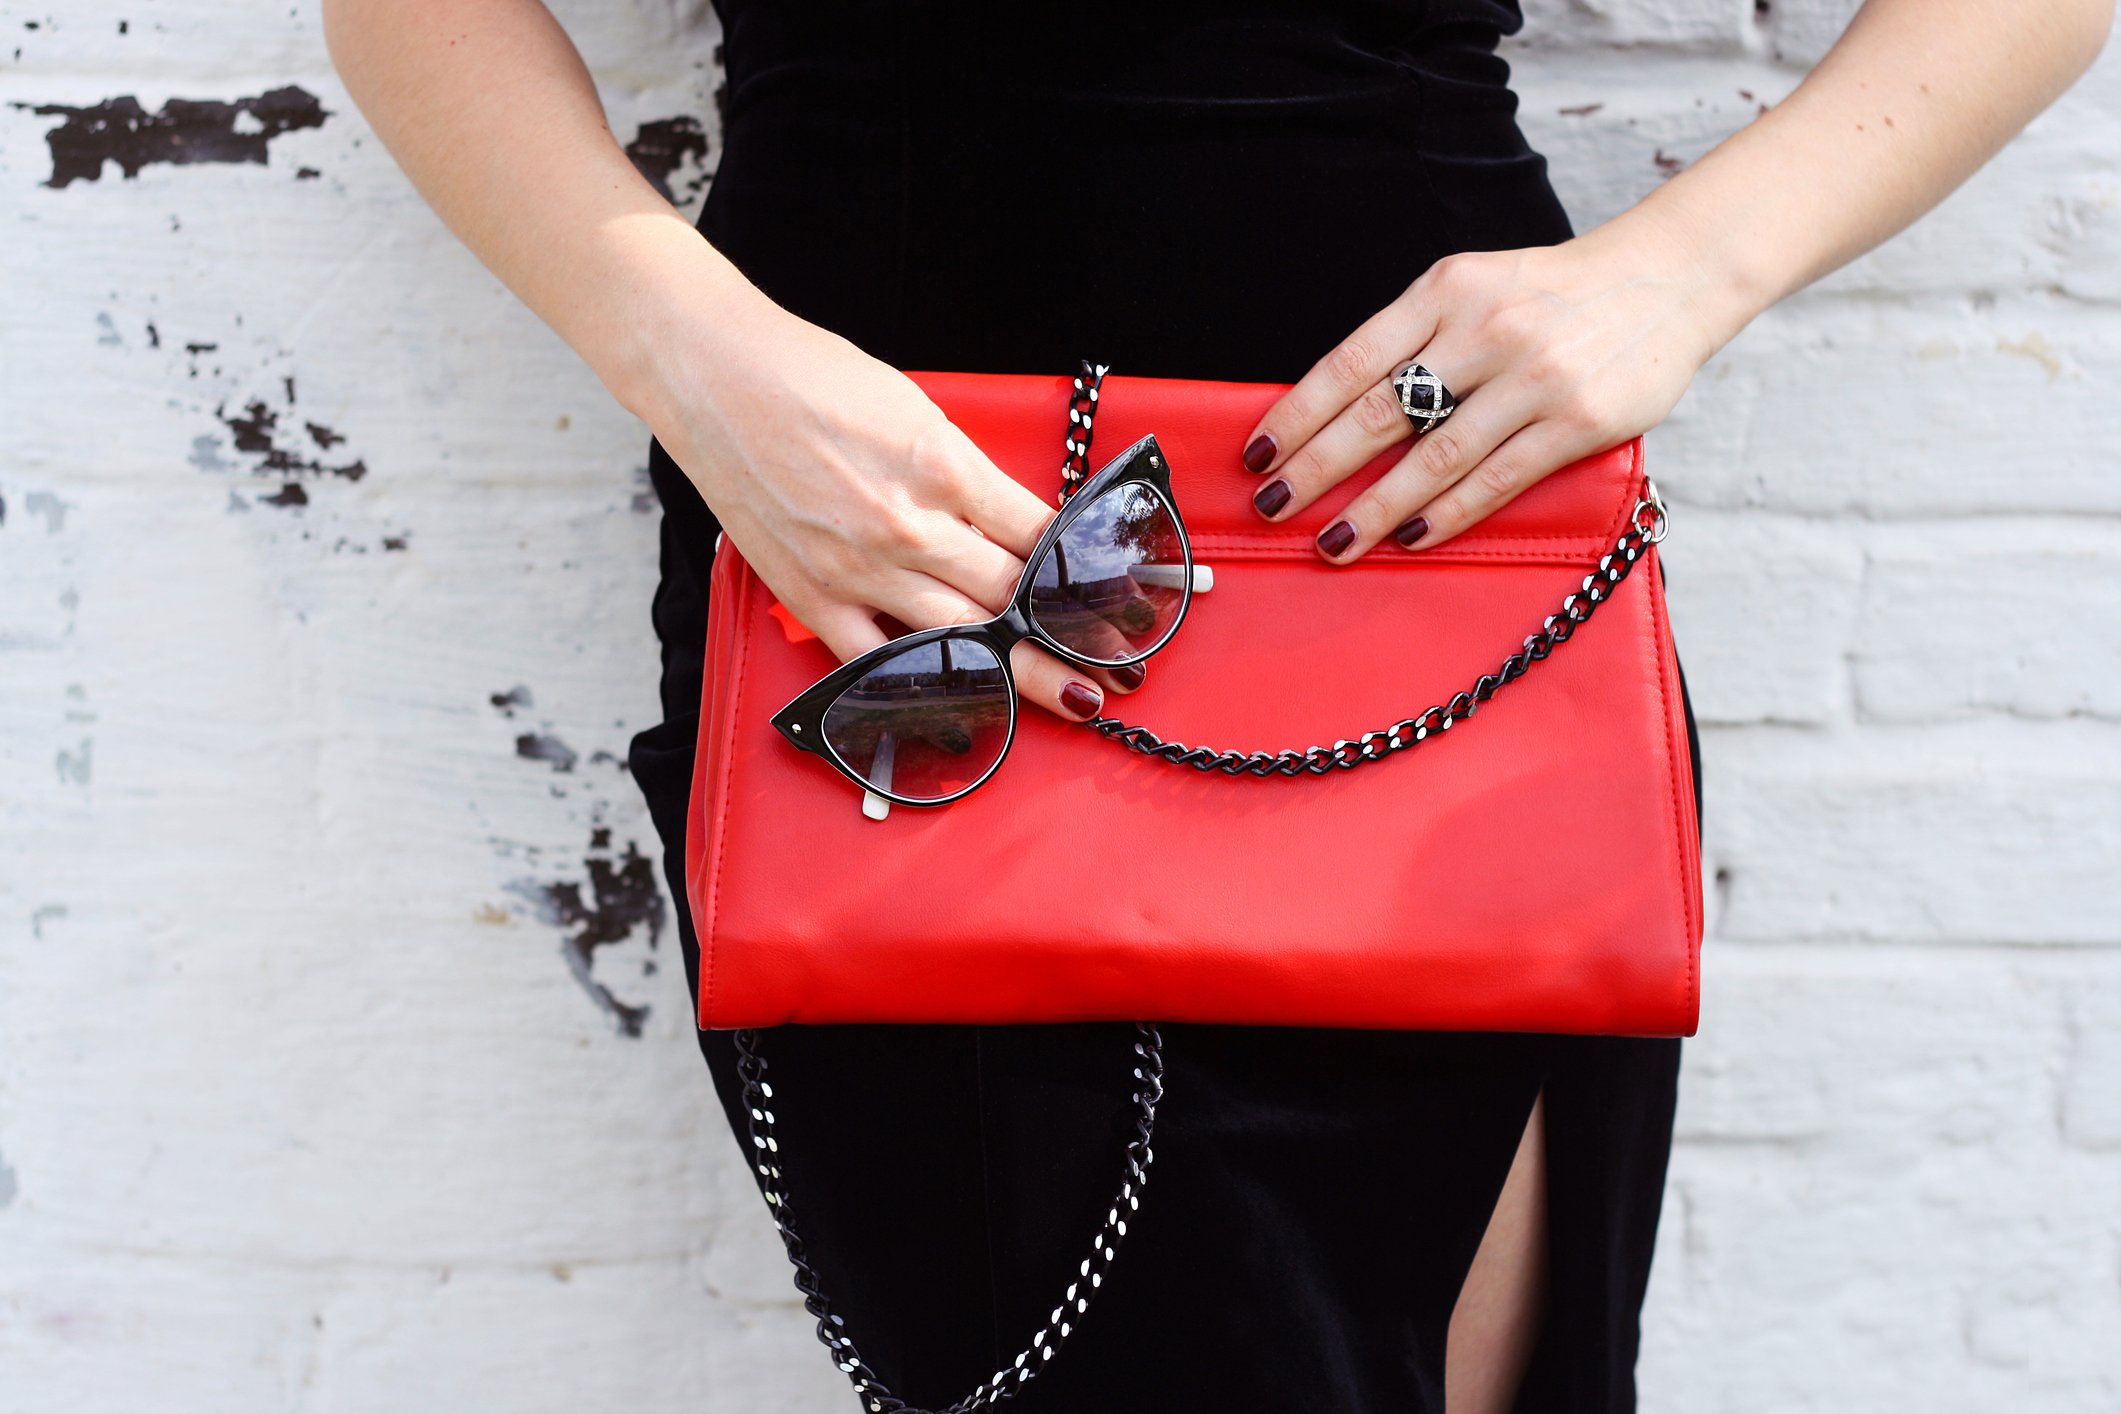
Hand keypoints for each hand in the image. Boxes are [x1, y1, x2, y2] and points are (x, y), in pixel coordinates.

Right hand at [642, 290, 1145, 721]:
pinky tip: (966, 708)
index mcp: (942, 463)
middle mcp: (907, 524)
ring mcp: (857, 567)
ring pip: (960, 638)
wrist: (714, 376)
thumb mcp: (918, 409)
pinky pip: (877, 660)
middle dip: (1070, 636)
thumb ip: (972, 476)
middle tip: (1118, 667)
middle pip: (1011, 596)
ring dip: (1022, 672)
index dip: (1087, 576)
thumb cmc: (812, 378)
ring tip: (1071, 696)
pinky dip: (924, 685)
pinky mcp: (811, 595)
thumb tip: (1024, 525)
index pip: (1039, 536)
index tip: (1119, 603)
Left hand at [1240, 216, 1735, 558]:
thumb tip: (1338, 414)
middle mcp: (1485, 329)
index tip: (1258, 455)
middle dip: (1316, 467)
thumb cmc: (1552, 296)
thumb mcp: (1475, 289)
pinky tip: (1409, 538)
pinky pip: (1496, 478)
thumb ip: (1416, 340)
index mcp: (1446, 291)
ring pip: (1433, 457)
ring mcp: (1534, 377)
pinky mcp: (1578, 421)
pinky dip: (1446, 514)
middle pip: (1380, 411)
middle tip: (1273, 508)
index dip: (1298, 413)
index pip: (1352, 360)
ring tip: (1333, 542)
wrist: (1668, 278)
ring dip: (1375, 508)